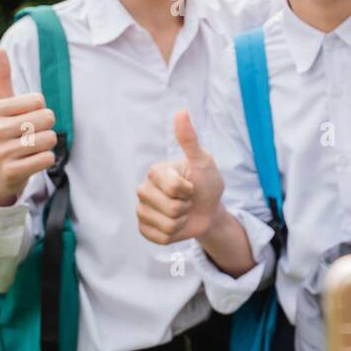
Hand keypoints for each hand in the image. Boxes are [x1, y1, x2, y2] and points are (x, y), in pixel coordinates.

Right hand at [0, 47, 56, 206]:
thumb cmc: (3, 132)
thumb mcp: (1, 106)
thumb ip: (2, 78)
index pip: (39, 100)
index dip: (38, 110)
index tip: (22, 120)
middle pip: (48, 118)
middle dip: (44, 127)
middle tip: (27, 136)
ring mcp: (1, 153)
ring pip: (50, 139)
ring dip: (45, 145)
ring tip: (27, 150)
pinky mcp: (12, 172)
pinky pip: (48, 158)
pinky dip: (45, 160)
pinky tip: (29, 162)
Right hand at [136, 110, 225, 244]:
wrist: (209, 209)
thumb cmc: (206, 183)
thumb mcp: (203, 161)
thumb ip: (190, 140)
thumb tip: (181, 111)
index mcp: (155, 171)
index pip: (173, 188)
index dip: (189, 190)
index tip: (192, 185)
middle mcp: (143, 189)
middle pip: (169, 208)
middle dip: (186, 207)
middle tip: (187, 200)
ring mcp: (141, 209)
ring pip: (165, 225)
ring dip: (181, 222)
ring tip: (182, 212)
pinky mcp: (143, 229)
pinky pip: (159, 238)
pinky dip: (174, 235)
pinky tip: (175, 224)